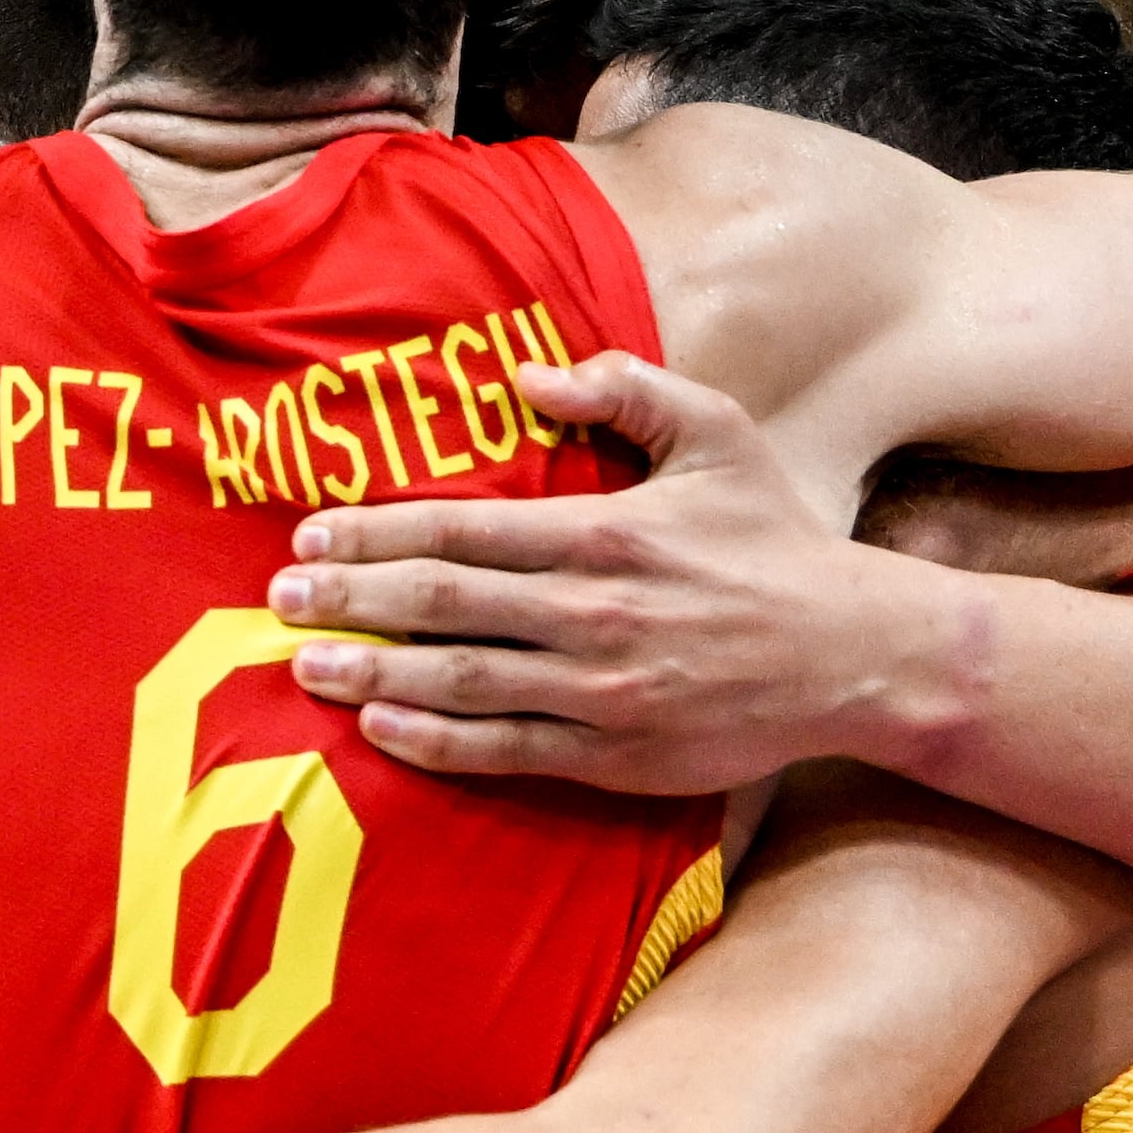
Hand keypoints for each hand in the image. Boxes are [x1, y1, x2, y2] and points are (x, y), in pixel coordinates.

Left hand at [266, 353, 893, 796]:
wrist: (854, 657)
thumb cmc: (776, 540)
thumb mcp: (716, 434)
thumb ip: (624, 390)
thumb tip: (528, 378)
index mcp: (606, 532)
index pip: (462, 530)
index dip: (377, 531)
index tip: (312, 531)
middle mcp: (592, 612)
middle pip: (441, 604)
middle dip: (349, 597)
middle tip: (278, 595)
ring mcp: (600, 691)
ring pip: (460, 680)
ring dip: (372, 672)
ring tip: (304, 663)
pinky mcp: (614, 755)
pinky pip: (505, 750)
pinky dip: (435, 740)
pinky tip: (381, 727)